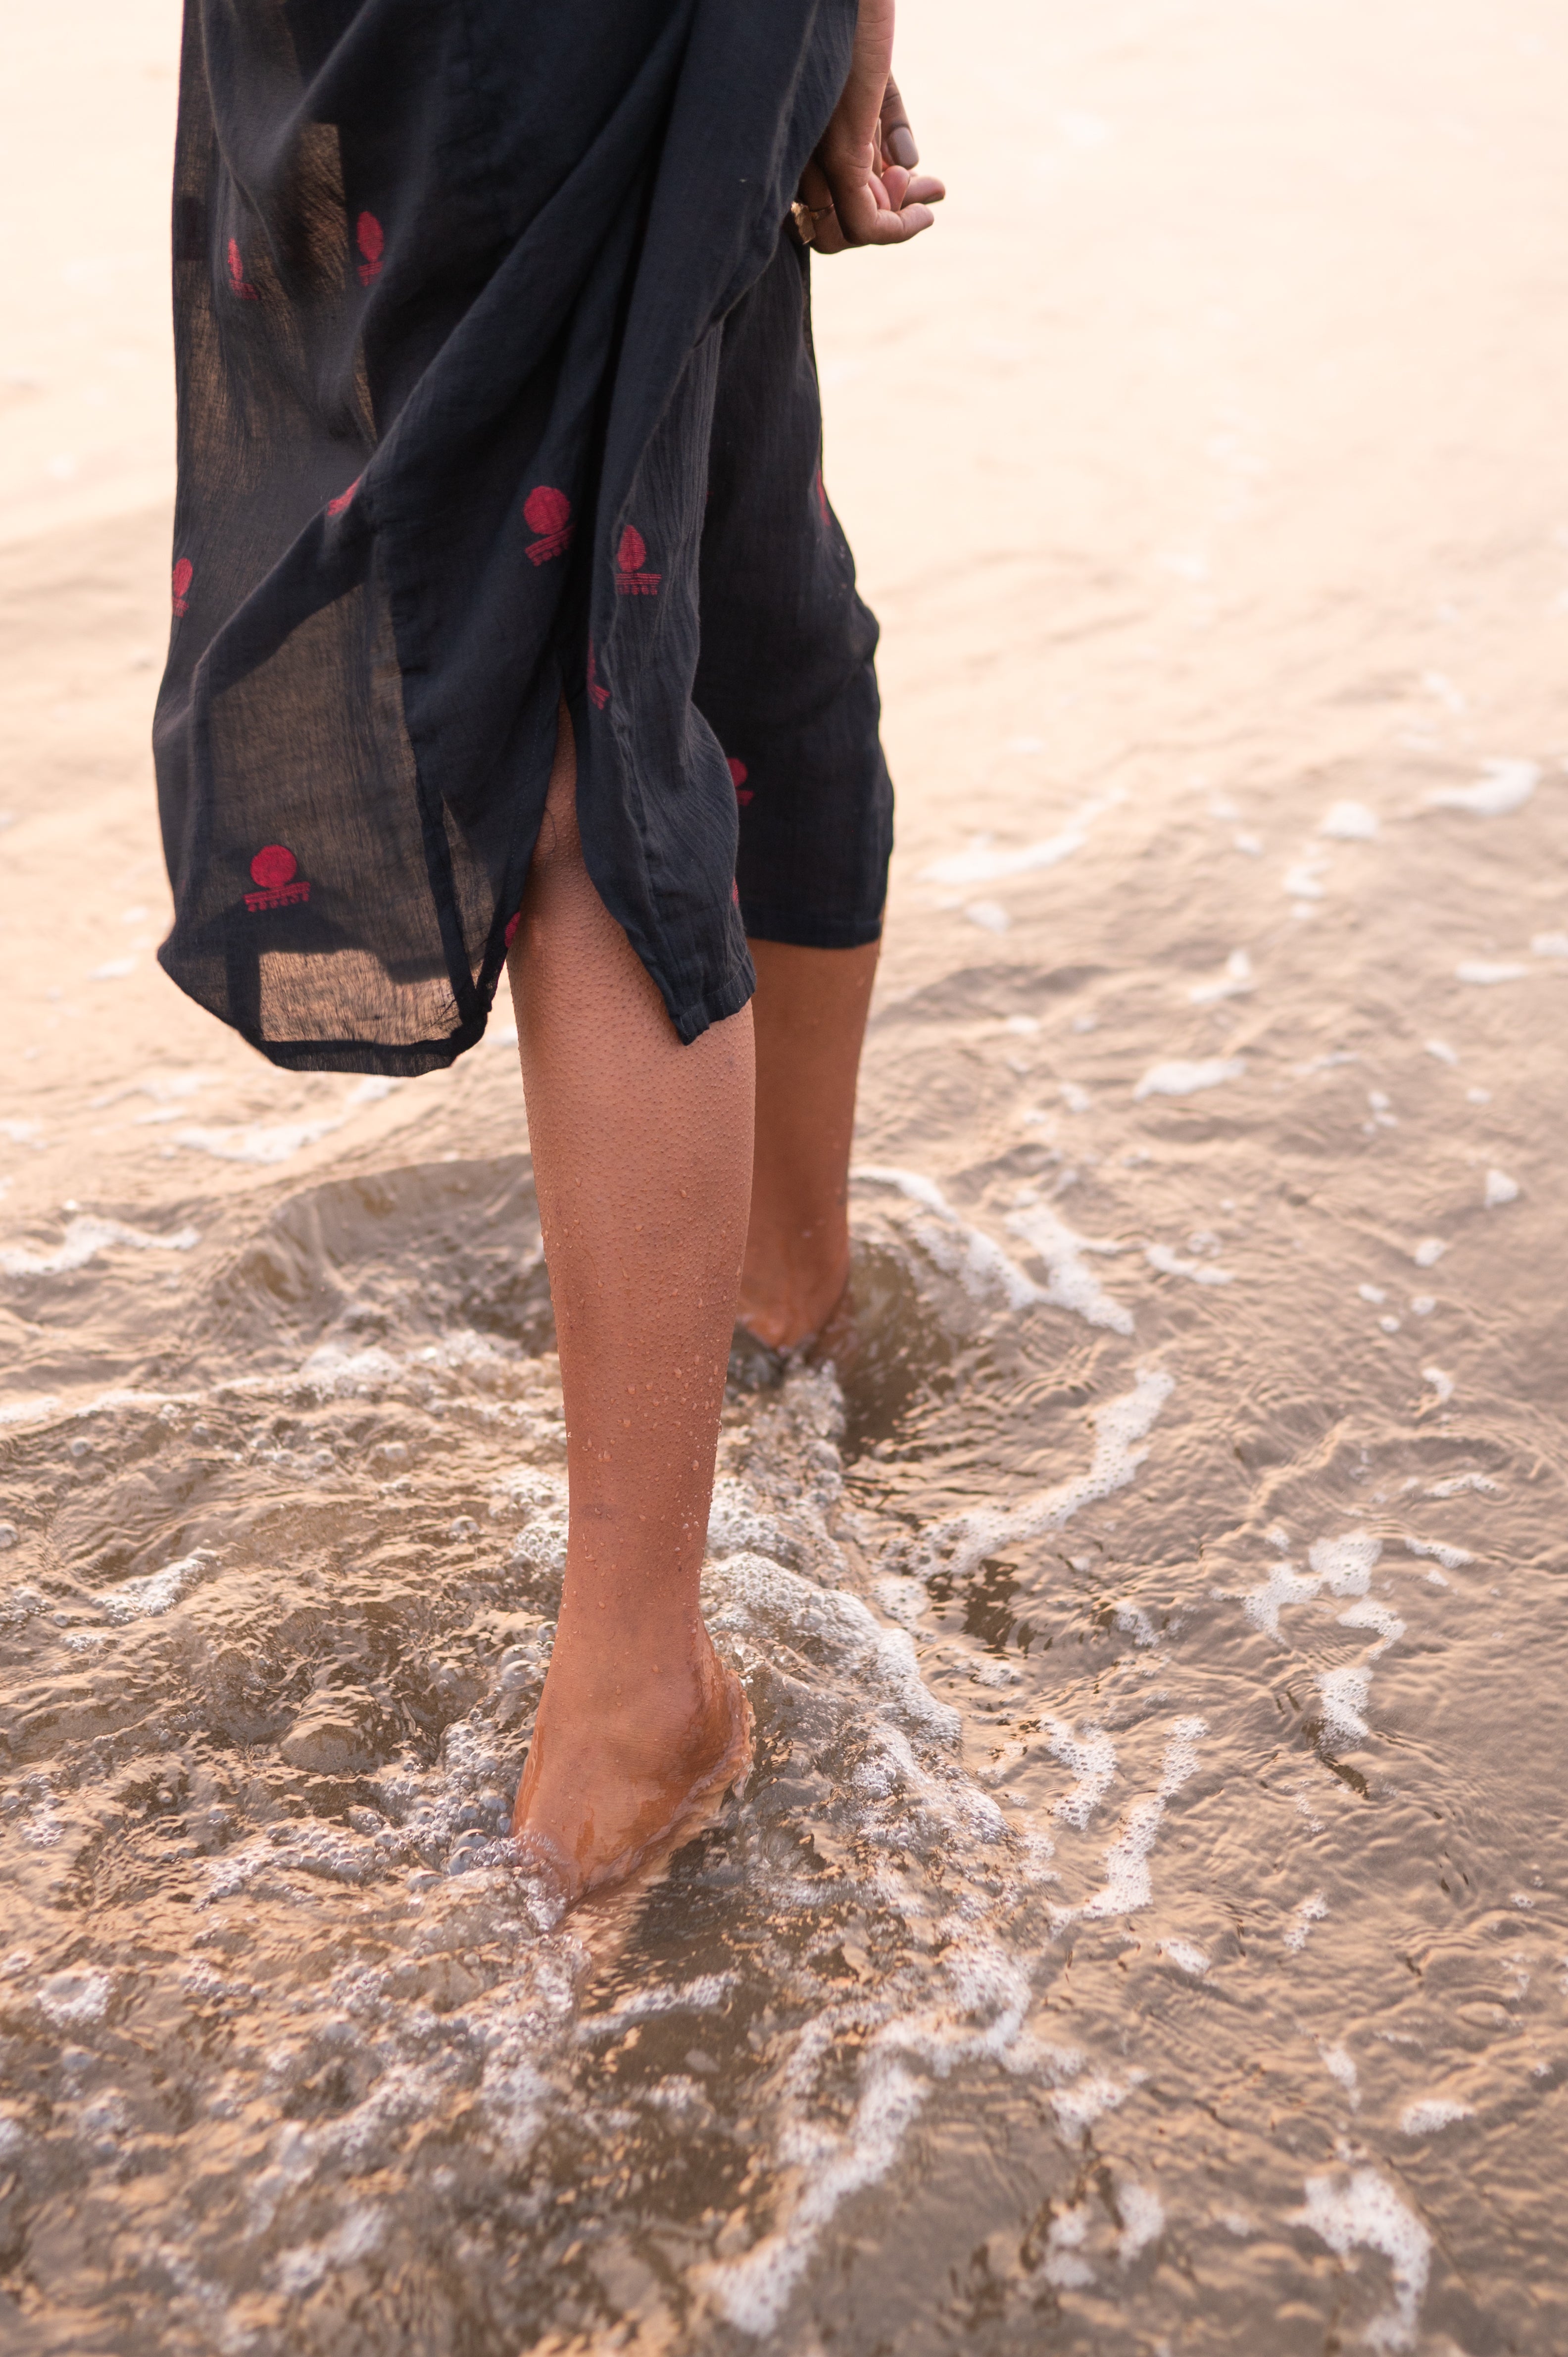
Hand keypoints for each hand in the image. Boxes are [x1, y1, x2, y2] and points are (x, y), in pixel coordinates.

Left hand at [797, 0, 944, 252]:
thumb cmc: (854, 21)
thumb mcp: (873, 79)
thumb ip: (887, 124)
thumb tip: (908, 167)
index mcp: (799, 144)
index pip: (820, 205)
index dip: (869, 207)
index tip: (914, 184)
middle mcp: (796, 156)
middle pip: (830, 227)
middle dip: (884, 220)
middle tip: (926, 196)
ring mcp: (814, 158)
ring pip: (845, 233)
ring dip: (896, 224)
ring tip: (929, 192)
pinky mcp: (840, 150)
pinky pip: (864, 223)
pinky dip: (898, 230)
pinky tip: (925, 211)